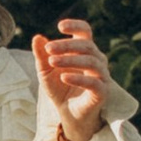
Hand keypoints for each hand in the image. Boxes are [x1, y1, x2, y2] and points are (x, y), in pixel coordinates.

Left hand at [32, 15, 109, 140]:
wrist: (68, 115)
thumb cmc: (60, 89)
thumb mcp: (45, 72)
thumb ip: (41, 56)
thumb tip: (37, 37)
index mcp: (84, 52)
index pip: (85, 32)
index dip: (76, 25)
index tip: (60, 26)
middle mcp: (96, 60)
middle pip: (87, 45)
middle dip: (66, 45)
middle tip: (48, 49)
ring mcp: (102, 76)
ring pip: (92, 61)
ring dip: (70, 60)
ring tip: (52, 62)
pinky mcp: (103, 92)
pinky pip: (94, 83)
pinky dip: (79, 78)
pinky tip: (63, 77)